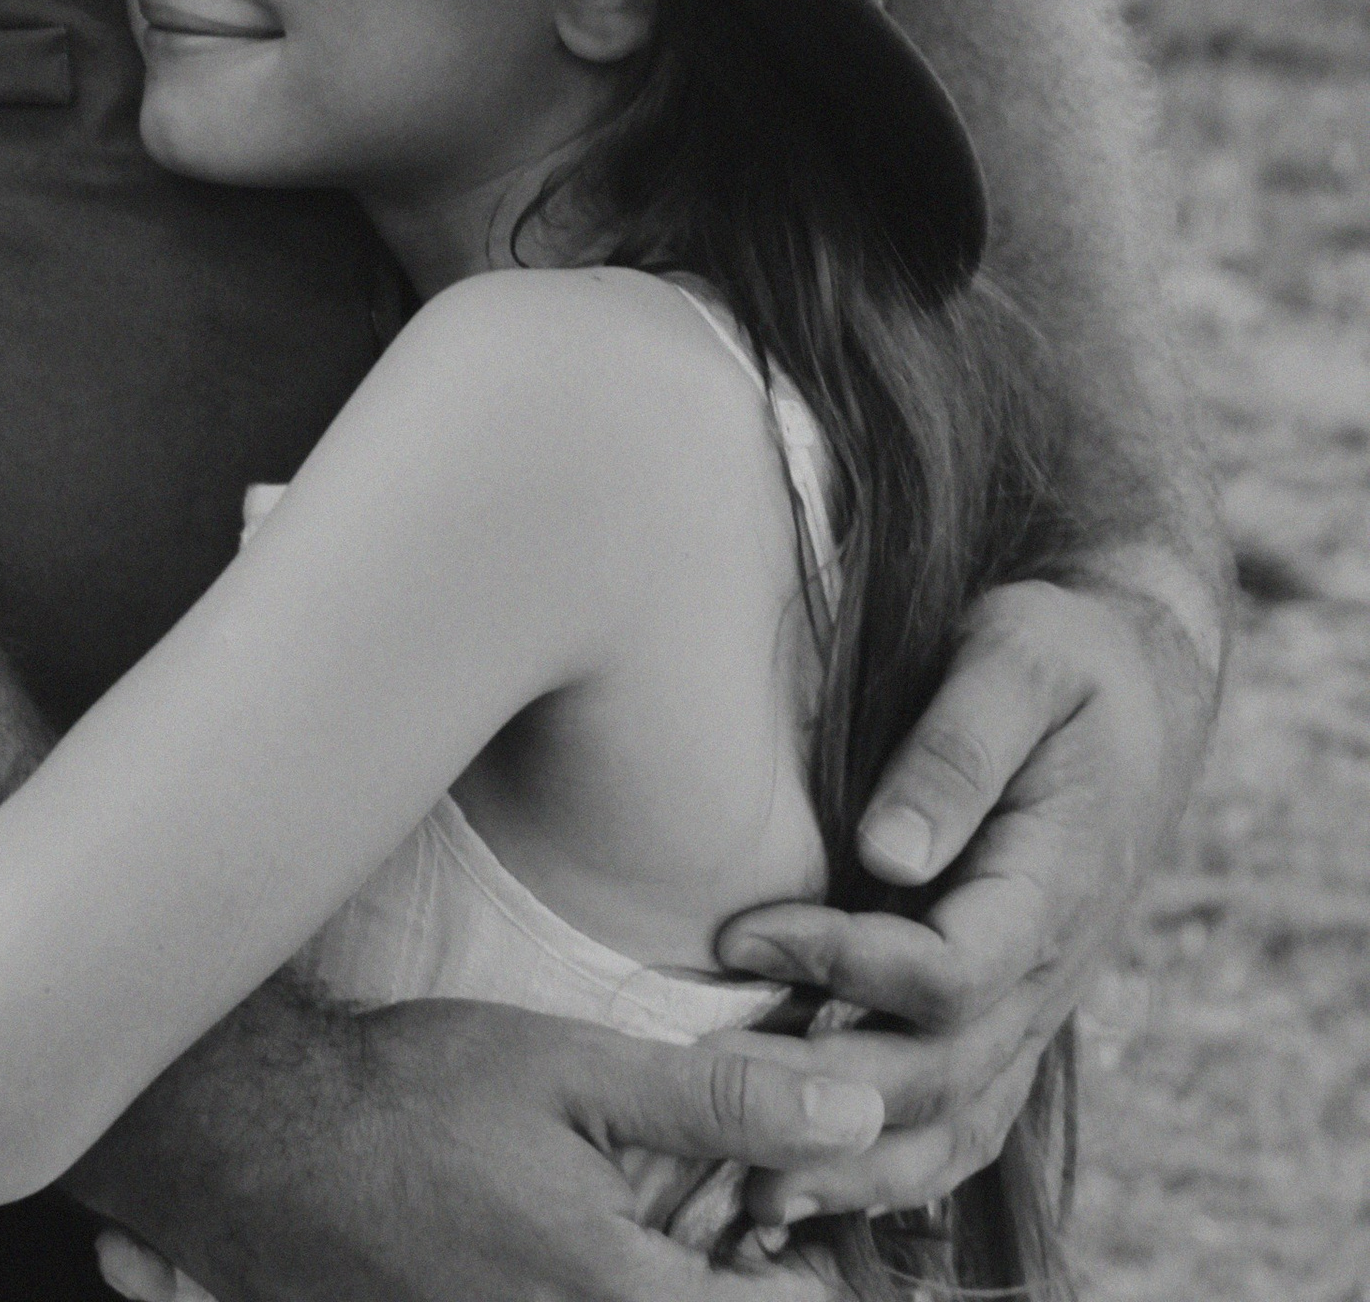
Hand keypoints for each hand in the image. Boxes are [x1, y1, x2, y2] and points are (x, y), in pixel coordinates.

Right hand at [75, 989, 881, 1301]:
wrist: (261, 1144)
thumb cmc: (414, 1094)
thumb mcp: (574, 1069)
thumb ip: (720, 1102)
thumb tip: (858, 1109)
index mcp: (618, 1296)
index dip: (813, 1268)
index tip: (800, 1211)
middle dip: (740, 1280)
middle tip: (738, 1217)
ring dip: (672, 1284)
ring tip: (663, 1227)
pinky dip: (607, 1290)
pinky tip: (579, 1242)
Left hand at [711, 571, 1209, 1230]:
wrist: (1134, 687)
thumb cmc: (1064, 653)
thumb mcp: (1020, 656)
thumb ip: (959, 747)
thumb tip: (885, 851)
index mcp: (1053, 883)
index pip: (951, 971)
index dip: (845, 965)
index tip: (742, 931)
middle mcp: (1049, 968)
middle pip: (943, 1073)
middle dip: (823, 1086)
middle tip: (705, 1076)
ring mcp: (1034, 1003)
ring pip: (955, 1123)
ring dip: (854, 1162)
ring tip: (743, 1183)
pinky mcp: (1010, 1013)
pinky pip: (963, 1120)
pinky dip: (892, 1169)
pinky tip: (808, 1188)